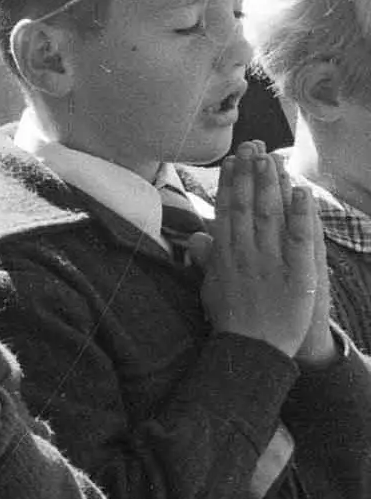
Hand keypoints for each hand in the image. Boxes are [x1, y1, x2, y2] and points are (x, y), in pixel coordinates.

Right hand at [208, 146, 322, 353]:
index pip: (226, 210)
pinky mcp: (297, 274)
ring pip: (270, 216)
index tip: (232, 160)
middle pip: (246, 206)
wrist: (252, 351)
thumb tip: (196, 237)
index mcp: (225, 255)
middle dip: (249, 175)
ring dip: (270, 186)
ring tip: (271, 159)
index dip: (229, 183)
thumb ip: (206, 260)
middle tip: (252, 147)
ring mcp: (271, 262)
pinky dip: (301, 215)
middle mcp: (246, 253)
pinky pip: (300, 239)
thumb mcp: (210, 288)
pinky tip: (301, 193)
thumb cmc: (230, 320)